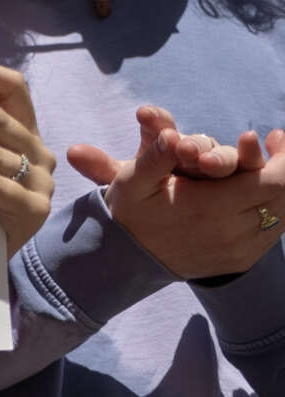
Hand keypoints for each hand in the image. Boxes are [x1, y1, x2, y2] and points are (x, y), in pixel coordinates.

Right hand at [63, 105, 284, 278]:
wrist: (128, 260)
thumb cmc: (132, 212)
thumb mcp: (132, 181)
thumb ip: (155, 156)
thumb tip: (171, 136)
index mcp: (210, 208)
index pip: (277, 181)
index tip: (273, 136)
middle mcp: (231, 233)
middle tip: (274, 142)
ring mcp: (239, 250)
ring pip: (283, 214)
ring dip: (282, 186)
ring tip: (270, 164)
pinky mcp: (241, 260)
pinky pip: (273, 231)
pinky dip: (275, 208)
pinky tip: (261, 191)